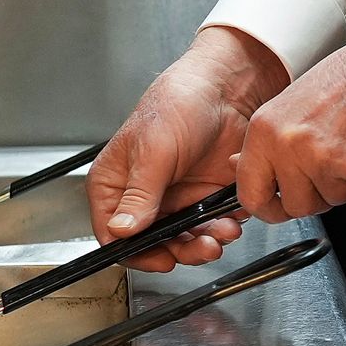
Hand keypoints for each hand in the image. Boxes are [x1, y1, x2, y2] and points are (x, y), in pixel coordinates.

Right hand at [89, 29, 282, 271]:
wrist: (229, 88)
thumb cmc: (181, 102)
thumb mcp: (155, 149)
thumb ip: (140, 194)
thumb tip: (121, 230)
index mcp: (116, 182)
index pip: (112, 233)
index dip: (135, 252)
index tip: (161, 258)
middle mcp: (143, 195)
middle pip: (152, 243)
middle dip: (180, 249)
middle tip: (203, 246)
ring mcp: (175, 198)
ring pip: (184, 239)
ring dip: (205, 241)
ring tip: (224, 230)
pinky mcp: (204, 197)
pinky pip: (210, 226)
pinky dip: (223, 226)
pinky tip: (233, 213)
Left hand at [236, 10, 345, 221]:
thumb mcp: (290, 105)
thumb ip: (268, 145)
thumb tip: (243, 171)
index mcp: (265, 130)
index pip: (250, 195)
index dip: (268, 208)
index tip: (278, 207)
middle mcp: (291, 145)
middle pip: (296, 206)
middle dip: (315, 196)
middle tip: (328, 166)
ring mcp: (325, 158)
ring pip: (332, 200)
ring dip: (344, 182)